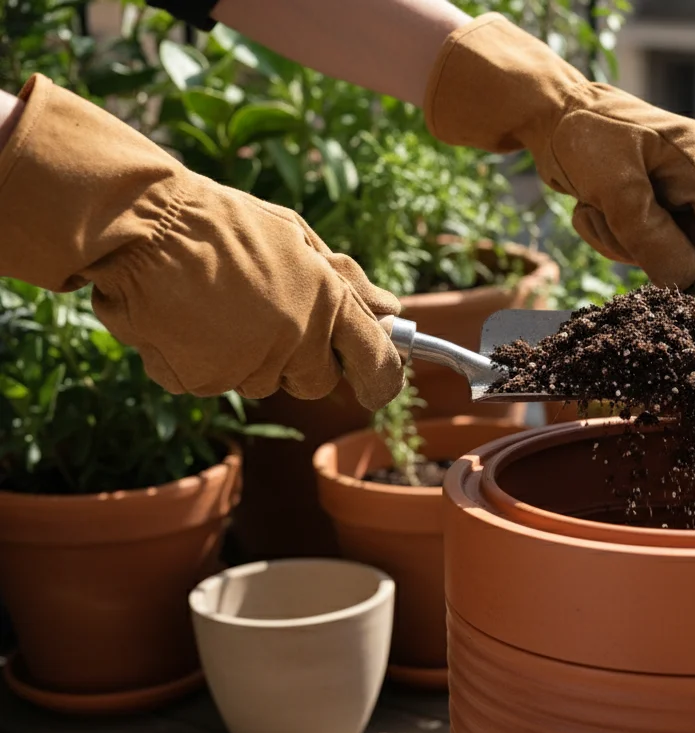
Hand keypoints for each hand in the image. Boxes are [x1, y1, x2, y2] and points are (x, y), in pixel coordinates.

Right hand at [0, 75, 404, 410]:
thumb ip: (346, 281)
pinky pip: (212, 381)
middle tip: (269, 317)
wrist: (144, 225)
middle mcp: (295, 341)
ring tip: (217, 304)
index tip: (377, 386)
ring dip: (246, 355)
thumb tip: (389, 310)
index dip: (381, 378)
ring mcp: (247, 365)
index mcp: (327, 302)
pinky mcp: (201, 380)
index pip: (375, 361)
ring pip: (260, 380)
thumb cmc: (223, 223)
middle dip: (302, 360)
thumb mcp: (295, 237)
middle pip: (315, 381)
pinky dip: (200, 359)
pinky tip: (186, 318)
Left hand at [422, 13, 694, 310]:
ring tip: (592, 211)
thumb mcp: (614, 187)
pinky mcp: (649, 203)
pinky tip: (589, 209)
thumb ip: (651, 235)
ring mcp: (671, 190)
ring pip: (666, 247)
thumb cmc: (584, 136)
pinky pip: (642, 241)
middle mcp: (693, 174)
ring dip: (624, 242)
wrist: (546, 113)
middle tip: (634, 256)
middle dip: (660, 253)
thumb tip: (686, 281)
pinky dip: (612, 235)